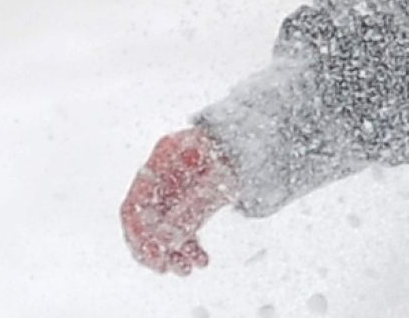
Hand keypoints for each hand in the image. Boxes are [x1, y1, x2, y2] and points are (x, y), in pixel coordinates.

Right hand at [120, 127, 237, 273]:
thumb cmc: (247, 151)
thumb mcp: (222, 180)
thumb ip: (192, 208)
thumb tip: (164, 241)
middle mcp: (165, 166)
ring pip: (162, 223)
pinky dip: (186, 241)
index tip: (156, 261)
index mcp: (166, 155)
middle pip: (146, 216)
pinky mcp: (190, 191)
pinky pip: (179, 222)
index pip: (136, 203)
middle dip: (158, 247)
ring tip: (189, 269)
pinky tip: (200, 259)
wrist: (271, 138)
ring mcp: (176, 179)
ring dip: (173, 249)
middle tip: (174, 270)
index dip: (141, 236)